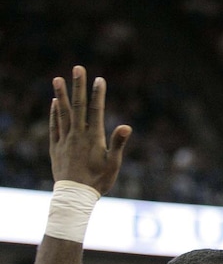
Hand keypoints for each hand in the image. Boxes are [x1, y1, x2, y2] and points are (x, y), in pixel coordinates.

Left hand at [50, 65, 131, 193]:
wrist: (75, 196)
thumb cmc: (98, 181)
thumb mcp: (113, 164)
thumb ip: (118, 143)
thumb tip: (126, 126)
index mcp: (93, 138)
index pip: (96, 111)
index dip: (98, 94)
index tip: (99, 79)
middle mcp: (78, 135)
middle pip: (78, 106)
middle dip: (78, 86)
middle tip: (78, 68)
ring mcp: (65, 140)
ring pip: (62, 113)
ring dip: (60, 95)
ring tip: (58, 78)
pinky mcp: (56, 147)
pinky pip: (54, 126)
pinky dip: (54, 113)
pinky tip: (54, 102)